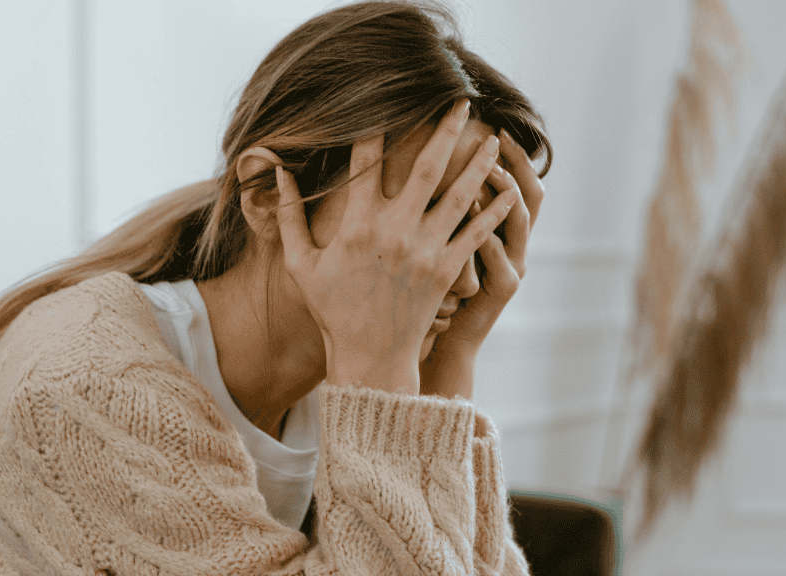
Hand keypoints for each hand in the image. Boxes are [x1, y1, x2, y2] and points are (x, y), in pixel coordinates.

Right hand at [275, 99, 517, 394]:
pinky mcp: (447, 271)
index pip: (366, 162)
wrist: (370, 357)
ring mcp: (425, 251)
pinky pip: (476, 234)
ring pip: (460, 196)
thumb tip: (277, 172)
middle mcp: (395, 231)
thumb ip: (287, 216)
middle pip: (427, 167)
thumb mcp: (300, 264)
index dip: (376, 127)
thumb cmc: (332, 310)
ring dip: (478, 163)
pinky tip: (508, 191)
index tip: (387, 101)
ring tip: (494, 138)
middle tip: (461, 101)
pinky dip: (494, 212)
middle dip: (446, 130)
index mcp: (357, 225)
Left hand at [420, 128, 544, 399]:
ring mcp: (512, 266)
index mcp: (499, 230)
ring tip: (486, 170)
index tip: (493, 125)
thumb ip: (439, 209)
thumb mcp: (440, 245)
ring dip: (504, 194)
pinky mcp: (502, 289)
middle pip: (529, 194)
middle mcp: (514, 245)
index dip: (512, 155)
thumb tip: (423, 163)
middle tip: (496, 137)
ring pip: (518, 222)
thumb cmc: (432, 291)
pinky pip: (500, 259)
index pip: (515, 182)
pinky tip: (474, 216)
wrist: (442, 341)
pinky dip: (489, 236)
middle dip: (515, 164)